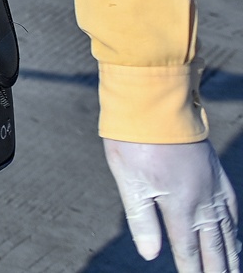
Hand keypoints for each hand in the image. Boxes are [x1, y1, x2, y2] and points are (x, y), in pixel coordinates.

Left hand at [106, 139, 239, 270]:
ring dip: (231, 254)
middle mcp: (202, 200)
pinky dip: (234, 227)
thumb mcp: (128, 180)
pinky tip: (235, 237)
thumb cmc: (134, 141)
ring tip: (234, 271)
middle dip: (218, 270)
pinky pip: (231, 207)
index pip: (188, 250)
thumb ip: (142, 220)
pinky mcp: (216, 174)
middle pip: (214, 245)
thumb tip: (150, 255)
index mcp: (179, 205)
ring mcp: (212, 187)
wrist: (154, 104)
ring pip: (227, 229)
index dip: (193, 272)